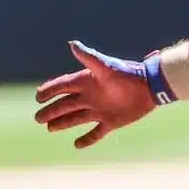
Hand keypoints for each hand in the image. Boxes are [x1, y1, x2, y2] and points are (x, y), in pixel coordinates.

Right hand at [34, 40, 158, 148]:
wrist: (150, 87)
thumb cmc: (127, 74)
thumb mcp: (106, 66)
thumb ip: (89, 57)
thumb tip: (72, 44)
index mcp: (87, 81)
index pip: (62, 86)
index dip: (49, 90)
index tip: (38, 97)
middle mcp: (90, 96)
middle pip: (65, 105)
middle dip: (51, 111)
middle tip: (38, 118)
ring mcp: (100, 110)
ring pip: (76, 118)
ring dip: (63, 123)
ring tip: (49, 128)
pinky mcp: (111, 122)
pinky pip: (96, 133)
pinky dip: (87, 139)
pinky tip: (77, 145)